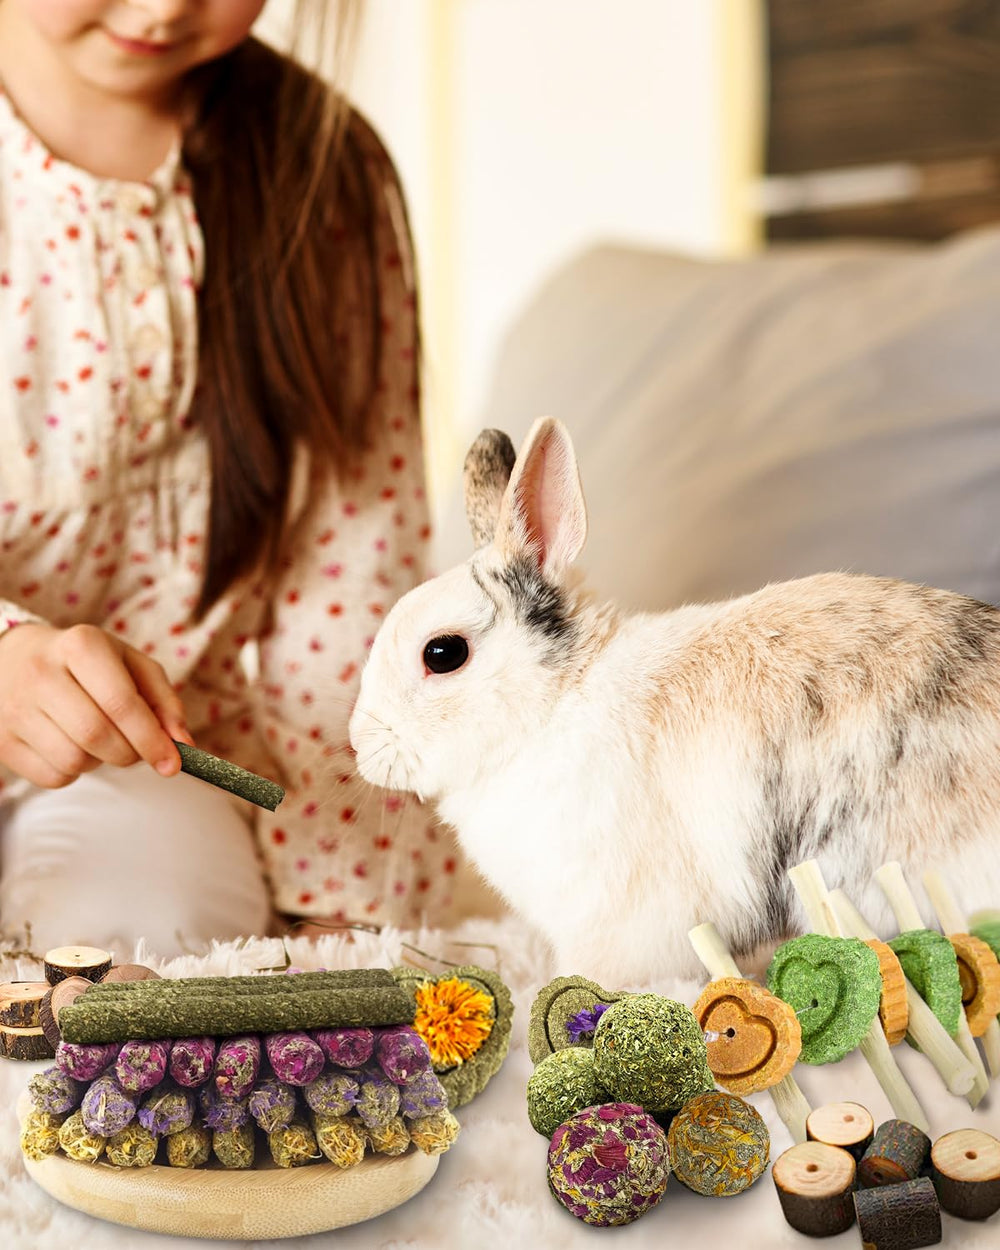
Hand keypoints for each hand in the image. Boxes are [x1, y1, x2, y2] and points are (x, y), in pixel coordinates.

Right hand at [0, 623, 193, 788]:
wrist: (13, 659)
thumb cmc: (86, 663)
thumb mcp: (129, 664)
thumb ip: (163, 700)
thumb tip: (182, 741)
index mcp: (81, 645)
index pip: (122, 703)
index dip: (152, 739)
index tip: (173, 763)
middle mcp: (42, 672)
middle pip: (98, 736)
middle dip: (129, 754)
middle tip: (136, 750)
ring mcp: (15, 707)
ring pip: (74, 761)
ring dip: (99, 762)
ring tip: (98, 739)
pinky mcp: (1, 740)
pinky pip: (52, 777)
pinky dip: (73, 773)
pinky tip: (71, 747)